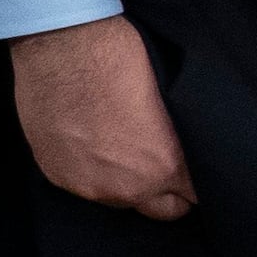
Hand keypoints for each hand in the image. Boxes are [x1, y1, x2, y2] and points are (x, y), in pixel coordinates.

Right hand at [13, 16, 192, 221]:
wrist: (62, 47)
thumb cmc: (122, 61)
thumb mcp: (173, 102)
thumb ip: (182, 141)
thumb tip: (190, 154)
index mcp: (164, 167)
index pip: (197, 197)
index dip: (201, 184)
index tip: (200, 173)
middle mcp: (124, 187)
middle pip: (164, 210)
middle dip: (172, 192)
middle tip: (173, 168)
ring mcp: (86, 185)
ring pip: (123, 200)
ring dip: (132, 184)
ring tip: (131, 151)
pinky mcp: (56, 174)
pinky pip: (86, 185)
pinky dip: (95, 172)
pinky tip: (97, 145)